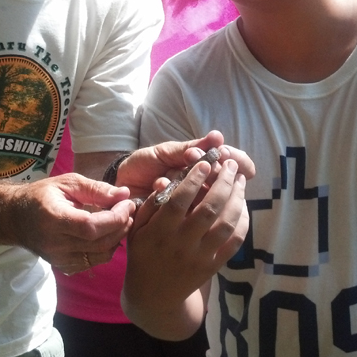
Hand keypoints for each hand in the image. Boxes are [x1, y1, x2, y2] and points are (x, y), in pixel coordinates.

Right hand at [6, 174, 135, 274]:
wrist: (16, 218)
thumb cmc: (42, 195)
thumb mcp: (67, 183)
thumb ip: (96, 189)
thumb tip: (124, 194)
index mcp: (54, 219)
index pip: (90, 226)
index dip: (115, 218)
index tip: (127, 204)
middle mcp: (55, 244)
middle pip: (99, 243)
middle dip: (121, 226)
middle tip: (128, 210)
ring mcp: (59, 259)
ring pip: (100, 256)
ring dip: (117, 238)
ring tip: (120, 221)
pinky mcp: (64, 266)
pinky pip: (94, 262)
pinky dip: (106, 249)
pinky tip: (107, 233)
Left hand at [116, 130, 255, 200]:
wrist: (120, 185)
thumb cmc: (145, 166)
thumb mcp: (166, 152)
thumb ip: (192, 147)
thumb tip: (218, 137)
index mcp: (206, 168)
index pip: (236, 163)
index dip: (234, 160)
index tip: (222, 153)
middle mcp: (205, 187)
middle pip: (225, 181)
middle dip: (206, 168)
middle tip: (189, 158)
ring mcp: (194, 204)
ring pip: (206, 195)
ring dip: (185, 180)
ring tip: (164, 175)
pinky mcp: (180, 219)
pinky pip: (185, 207)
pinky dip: (168, 191)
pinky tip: (156, 185)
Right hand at [124, 154, 248, 334]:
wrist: (154, 295)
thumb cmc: (143, 254)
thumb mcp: (136, 229)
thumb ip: (150, 205)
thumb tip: (168, 180)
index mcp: (160, 232)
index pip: (179, 202)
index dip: (194, 181)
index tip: (205, 163)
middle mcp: (182, 244)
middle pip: (209, 209)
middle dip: (224, 183)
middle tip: (231, 165)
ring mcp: (201, 256)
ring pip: (226, 224)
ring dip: (237, 199)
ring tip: (240, 181)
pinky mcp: (213, 266)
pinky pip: (234, 242)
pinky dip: (242, 222)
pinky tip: (242, 205)